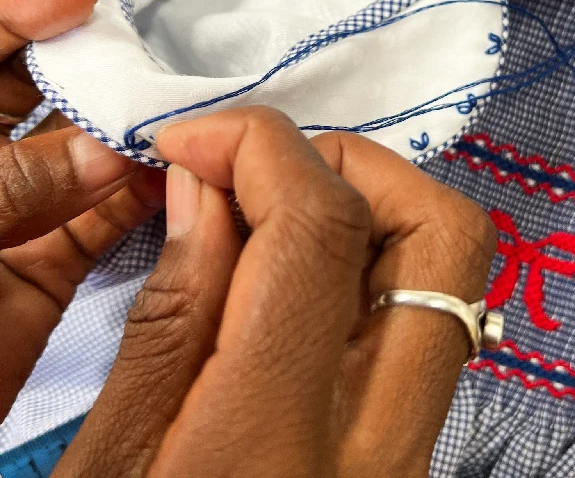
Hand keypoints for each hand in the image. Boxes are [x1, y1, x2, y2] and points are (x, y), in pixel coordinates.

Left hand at [0, 0, 165, 419]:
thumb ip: (14, 181)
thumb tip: (110, 153)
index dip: (18, 8)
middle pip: (33, 94)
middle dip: (90, 68)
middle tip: (147, 53)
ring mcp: (8, 218)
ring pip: (79, 159)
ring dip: (127, 137)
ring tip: (176, 113)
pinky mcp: (45, 269)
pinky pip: (101, 222)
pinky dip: (140, 197)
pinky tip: (176, 174)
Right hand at [55, 108, 495, 477]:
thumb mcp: (111, 464)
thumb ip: (173, 313)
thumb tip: (208, 185)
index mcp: (277, 445)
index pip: (321, 234)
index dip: (261, 150)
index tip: (192, 142)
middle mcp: (385, 441)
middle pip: (439, 236)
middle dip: (348, 165)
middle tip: (256, 172)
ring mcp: (420, 446)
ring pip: (450, 267)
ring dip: (368, 201)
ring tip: (273, 208)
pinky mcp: (418, 445)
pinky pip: (423, 309)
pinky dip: (369, 253)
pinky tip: (296, 266)